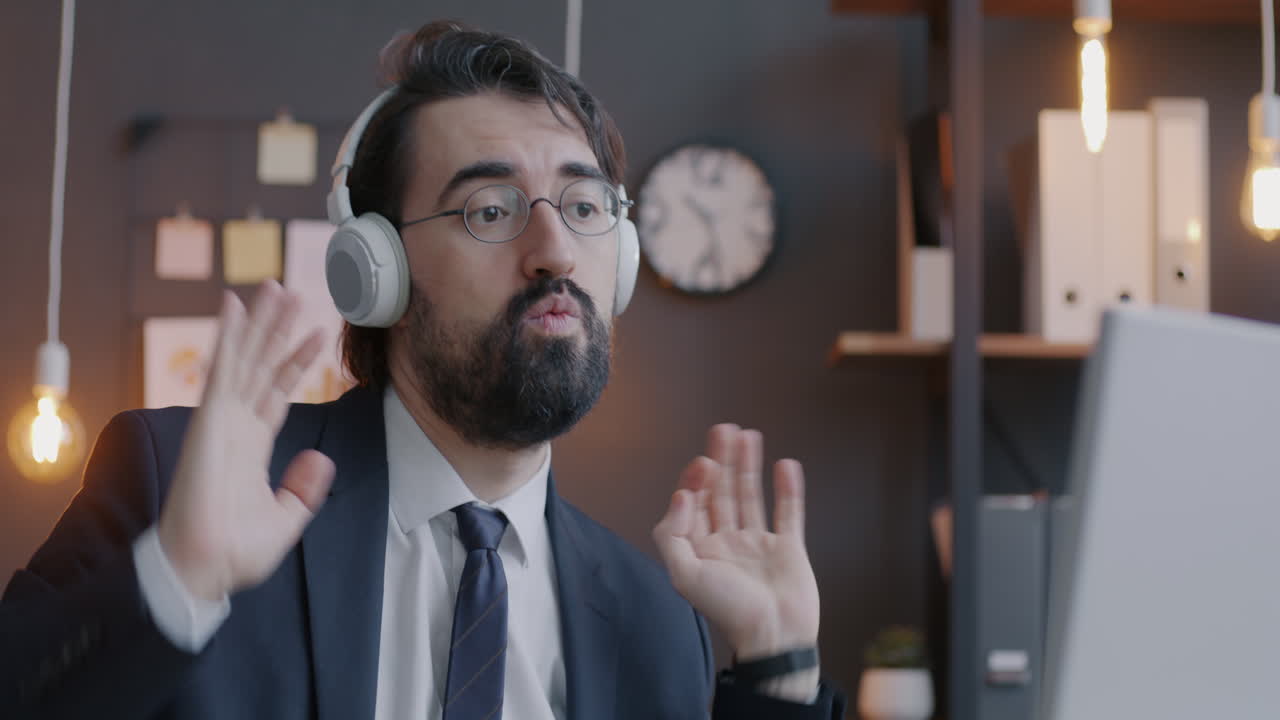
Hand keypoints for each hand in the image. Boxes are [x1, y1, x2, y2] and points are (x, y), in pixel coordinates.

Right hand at [157, 281, 334, 601]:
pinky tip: (233, 305)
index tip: (317, 334)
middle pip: (261, 365)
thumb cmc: (236, 551)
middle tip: (292, 293)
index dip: (296, 362)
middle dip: (277, 330)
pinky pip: (221, 369)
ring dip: (259, 321)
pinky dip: (228, 336)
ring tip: (275, 287)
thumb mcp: (286, 518)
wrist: (205, 567)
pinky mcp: (209, 420)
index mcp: (252, 446)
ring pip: (244, 358)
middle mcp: (236, 426)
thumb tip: (321, 459)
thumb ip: (304, 488)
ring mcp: (221, 420)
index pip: (277, 392)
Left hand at [652, 425, 819, 699]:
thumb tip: (682, 495)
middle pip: (720, 493)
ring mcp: (758, 545)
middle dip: (720, 460)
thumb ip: (673, 534)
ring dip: (748, 466)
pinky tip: (785, 464)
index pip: (694, 503)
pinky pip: (788, 513)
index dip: (695, 479)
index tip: (704, 461)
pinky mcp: (788, 549)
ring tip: (748, 435)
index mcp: (700, 549)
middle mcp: (727, 543)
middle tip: (723, 429)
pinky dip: (787, 489)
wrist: (775, 637)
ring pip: (750, 496)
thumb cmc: (728, 610)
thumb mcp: (685, 575)